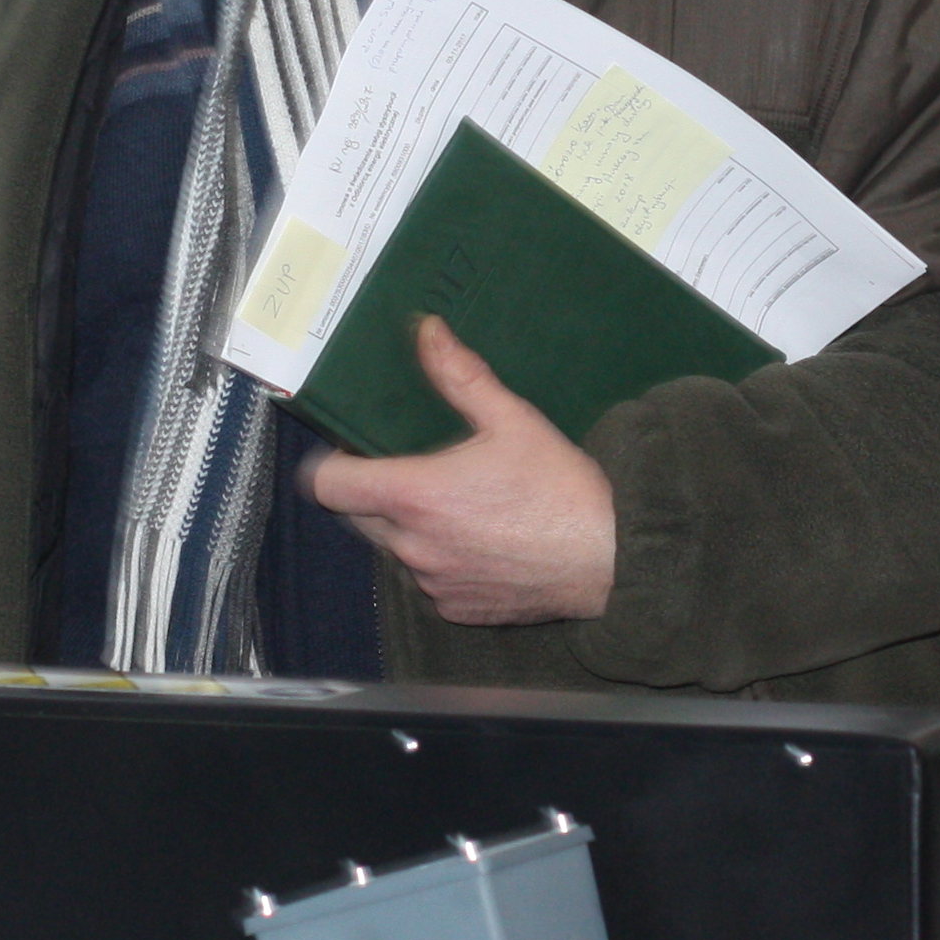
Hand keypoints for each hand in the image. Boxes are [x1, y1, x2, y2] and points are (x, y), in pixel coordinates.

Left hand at [304, 318, 617, 625]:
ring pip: (394, 549)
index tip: (353, 451)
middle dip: (374, 492)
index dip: (332, 464)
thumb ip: (459, 374)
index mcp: (415, 496)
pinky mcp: (454, 609)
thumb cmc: (562, 489)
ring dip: (409, 528)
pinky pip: (427, 580)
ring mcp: (432, 583)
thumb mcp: (511, 419)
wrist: (611, 558)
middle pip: (356, 516)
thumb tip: (426, 331)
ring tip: (460, 506)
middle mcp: (412, 546)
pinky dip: (441, 560)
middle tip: (418, 470)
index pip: (328, 485)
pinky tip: (481, 541)